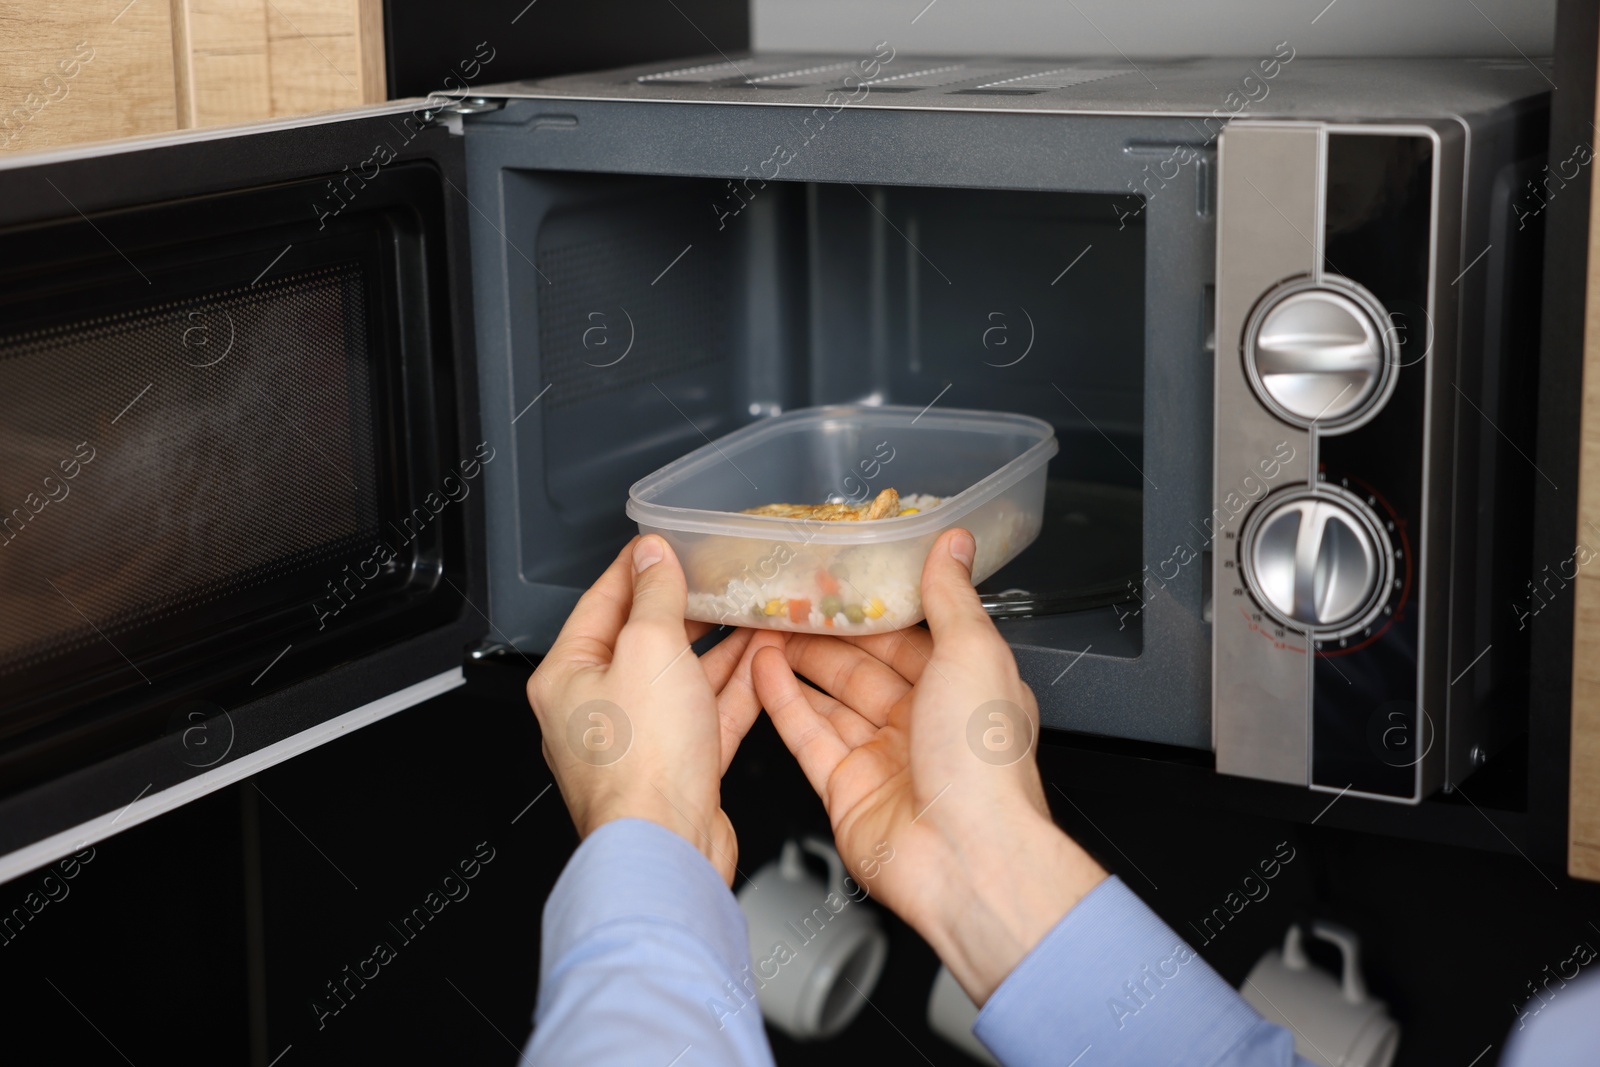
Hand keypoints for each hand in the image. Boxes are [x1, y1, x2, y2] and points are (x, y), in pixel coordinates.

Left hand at [527, 535, 780, 884]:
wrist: (667, 847)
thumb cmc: (642, 763)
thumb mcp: (650, 649)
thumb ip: (654, 595)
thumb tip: (652, 555)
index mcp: (568, 675)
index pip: (602, 600)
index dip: (638, 567)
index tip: (665, 544)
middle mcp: (595, 708)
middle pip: (643, 640)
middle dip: (685, 608)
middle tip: (718, 577)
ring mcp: (638, 740)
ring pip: (680, 678)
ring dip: (718, 646)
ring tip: (751, 611)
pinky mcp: (677, 765)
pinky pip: (706, 713)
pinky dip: (734, 686)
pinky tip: (762, 661)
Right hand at [751, 528, 1106, 1003]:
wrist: (967, 860)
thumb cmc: (983, 763)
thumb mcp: (973, 654)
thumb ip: (952, 596)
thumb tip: (956, 542)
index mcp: (964, 688)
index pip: (911, 634)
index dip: (873, 605)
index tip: (837, 573)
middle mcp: (924, 723)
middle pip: (865, 665)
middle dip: (826, 632)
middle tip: (787, 596)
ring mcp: (882, 758)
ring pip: (831, 698)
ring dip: (797, 661)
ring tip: (762, 624)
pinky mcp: (845, 790)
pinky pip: (808, 735)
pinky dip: (782, 701)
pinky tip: (760, 668)